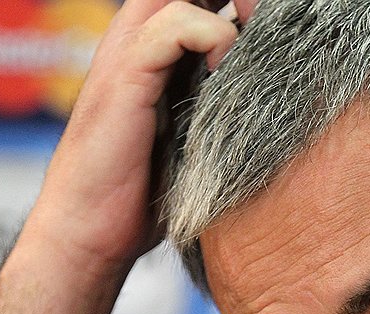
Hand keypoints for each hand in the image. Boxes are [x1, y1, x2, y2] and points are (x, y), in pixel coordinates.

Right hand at [0, 0, 251, 313]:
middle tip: (270, 28)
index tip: (277, 31)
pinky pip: (176, 24)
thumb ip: (221, 102)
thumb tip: (280, 99)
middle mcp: (139, 40)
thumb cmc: (144, 194)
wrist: (90, 233)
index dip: (240, 8)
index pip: (202, 2)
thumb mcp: (196, 137)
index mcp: (158, 50)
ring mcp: (129, 53)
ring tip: (255, 49)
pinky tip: (225, 73)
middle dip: (237, 3)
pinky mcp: (126, 76)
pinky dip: (213, 37)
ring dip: (232, 12)